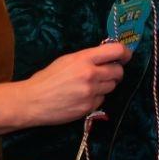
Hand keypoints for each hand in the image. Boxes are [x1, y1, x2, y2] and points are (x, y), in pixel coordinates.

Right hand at [0, 41, 131, 134]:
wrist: (32, 101)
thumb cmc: (47, 78)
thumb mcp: (67, 60)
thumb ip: (88, 57)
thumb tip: (107, 56)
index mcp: (84, 58)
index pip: (116, 51)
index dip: (125, 53)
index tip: (125, 56)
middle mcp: (90, 74)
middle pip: (118, 71)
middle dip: (116, 71)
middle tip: (107, 72)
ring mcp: (91, 92)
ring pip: (112, 87)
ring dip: (106, 85)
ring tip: (90, 85)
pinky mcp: (89, 108)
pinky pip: (102, 100)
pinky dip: (97, 98)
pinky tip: (83, 97)